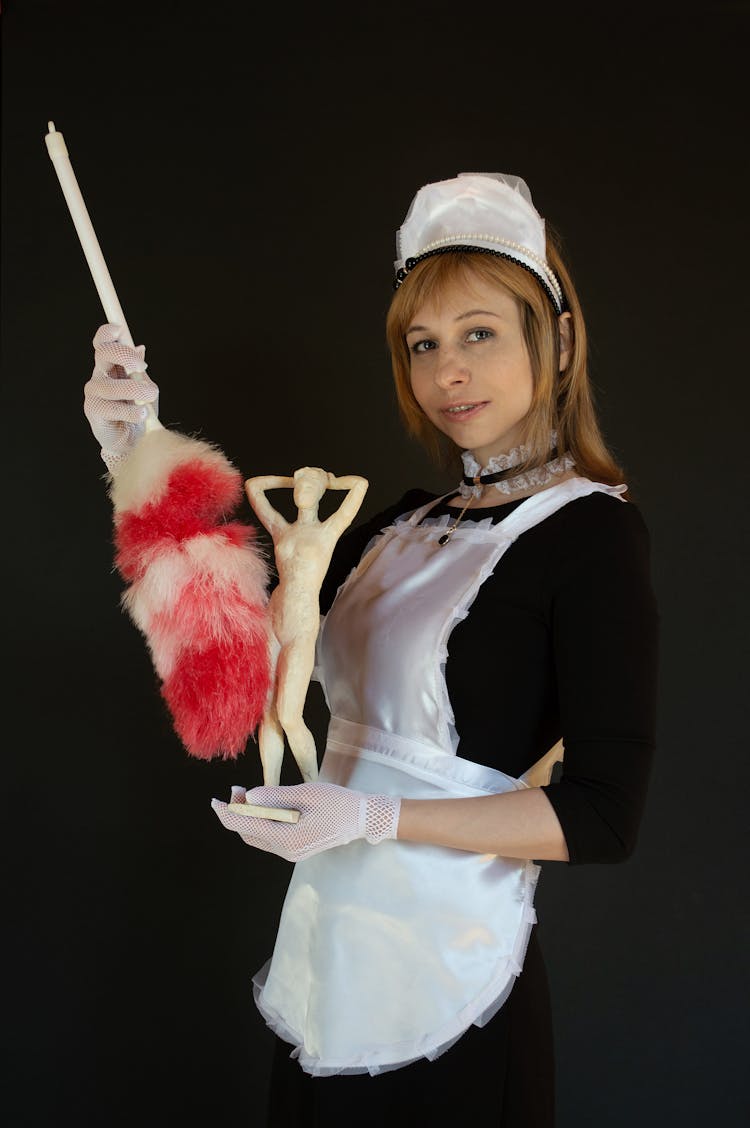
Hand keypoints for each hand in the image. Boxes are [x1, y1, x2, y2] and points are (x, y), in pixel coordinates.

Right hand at [83, 323, 158, 471]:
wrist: (134, 442)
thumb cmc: (139, 412)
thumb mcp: (145, 389)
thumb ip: (141, 371)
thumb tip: (140, 347)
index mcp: (111, 366)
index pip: (103, 343)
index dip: (108, 332)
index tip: (120, 329)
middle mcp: (99, 376)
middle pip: (103, 354)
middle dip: (124, 355)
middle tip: (142, 367)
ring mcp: (94, 393)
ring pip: (112, 384)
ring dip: (135, 390)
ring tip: (149, 398)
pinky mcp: (93, 411)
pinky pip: (112, 407)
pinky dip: (130, 410)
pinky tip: (141, 414)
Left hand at [211, 782, 400, 861]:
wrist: (363, 818)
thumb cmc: (336, 802)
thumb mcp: (305, 793)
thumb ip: (274, 796)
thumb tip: (247, 797)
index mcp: (286, 838)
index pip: (245, 826)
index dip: (227, 813)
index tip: (214, 800)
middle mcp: (285, 851)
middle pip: (248, 834)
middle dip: (236, 814)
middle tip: (235, 790)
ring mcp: (291, 853)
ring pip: (257, 837)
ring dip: (248, 818)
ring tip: (246, 795)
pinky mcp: (297, 849)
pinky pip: (269, 837)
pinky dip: (261, 822)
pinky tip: (263, 806)